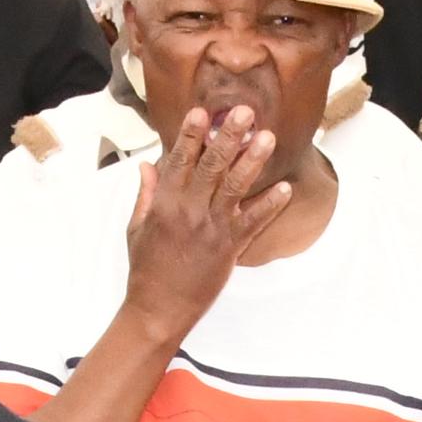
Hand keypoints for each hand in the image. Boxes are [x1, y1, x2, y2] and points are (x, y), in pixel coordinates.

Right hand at [121, 104, 291, 330]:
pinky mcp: (230, 248)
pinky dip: (271, 205)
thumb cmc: (145, 270)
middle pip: (212, 166)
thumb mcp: (137, 229)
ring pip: (235, 188)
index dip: (190, 135)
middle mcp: (190, 211)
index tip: (201, 111)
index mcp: (165, 204)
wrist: (159, 309)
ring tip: (267, 138)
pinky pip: (254, 222)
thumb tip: (147, 165)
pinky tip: (284, 187)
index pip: (179, 161)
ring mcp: (212, 229)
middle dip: (228, 136)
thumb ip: (146, 195)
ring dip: (253, 161)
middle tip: (245, 112)